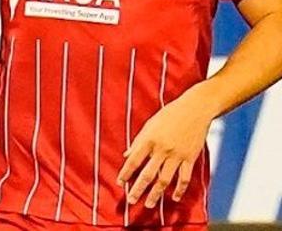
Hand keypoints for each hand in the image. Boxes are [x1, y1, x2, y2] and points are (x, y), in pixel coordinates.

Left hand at [118, 90, 216, 207]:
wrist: (194, 109)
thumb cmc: (169, 115)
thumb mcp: (149, 125)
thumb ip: (138, 141)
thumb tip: (126, 155)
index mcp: (149, 140)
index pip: (134, 160)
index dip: (125, 173)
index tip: (120, 183)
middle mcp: (162, 149)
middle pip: (148, 174)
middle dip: (138, 189)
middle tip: (131, 200)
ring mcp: (177, 155)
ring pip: (165, 179)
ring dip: (156, 194)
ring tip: (149, 204)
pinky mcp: (190, 158)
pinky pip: (184, 178)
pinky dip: (179, 189)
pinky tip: (173, 197)